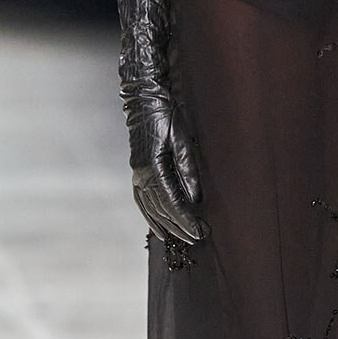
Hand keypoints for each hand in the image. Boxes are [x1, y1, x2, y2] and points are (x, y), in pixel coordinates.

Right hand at [128, 91, 207, 245]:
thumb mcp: (182, 139)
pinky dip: (151, 216)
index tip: (200, 231)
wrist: (144, 100)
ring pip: (151, 208)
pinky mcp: (137, 172)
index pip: (172, 203)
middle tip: (199, 237)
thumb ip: (188, 169)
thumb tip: (195, 198)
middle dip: (180, 226)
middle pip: (162, 210)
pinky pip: (142, 201)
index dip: (187, 220)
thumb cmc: (166, 116)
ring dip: (167, 225)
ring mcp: (137, 174)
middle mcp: (141, 175)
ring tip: (182, 238)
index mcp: (153, 168)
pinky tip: (158, 226)